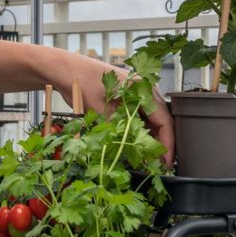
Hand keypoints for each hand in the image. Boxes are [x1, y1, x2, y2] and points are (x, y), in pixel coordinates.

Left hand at [50, 51, 174, 165]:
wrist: (67, 70)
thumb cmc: (83, 85)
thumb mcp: (102, 112)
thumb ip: (121, 132)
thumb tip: (135, 155)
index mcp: (144, 89)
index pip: (164, 121)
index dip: (168, 144)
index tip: (166, 163)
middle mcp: (146, 90)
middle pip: (161, 121)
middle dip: (160, 144)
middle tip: (158, 166)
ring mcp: (139, 93)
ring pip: (152, 121)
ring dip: (150, 139)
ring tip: (147, 160)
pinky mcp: (129, 98)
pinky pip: (141, 117)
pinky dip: (140, 132)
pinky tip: (136, 146)